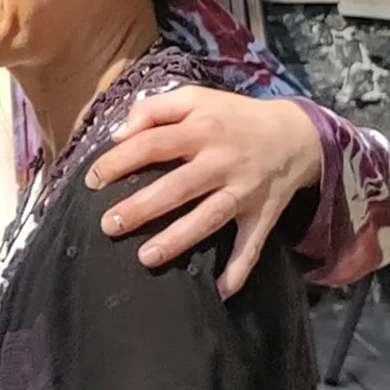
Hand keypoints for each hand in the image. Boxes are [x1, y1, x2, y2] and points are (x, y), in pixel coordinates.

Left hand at [82, 86, 322, 296]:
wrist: (297, 134)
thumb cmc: (233, 117)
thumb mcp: (196, 98)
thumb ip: (155, 109)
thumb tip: (119, 134)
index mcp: (202, 129)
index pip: (152, 144)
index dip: (119, 161)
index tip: (92, 181)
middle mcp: (222, 161)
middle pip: (178, 186)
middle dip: (142, 208)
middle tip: (109, 226)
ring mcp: (244, 191)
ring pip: (209, 218)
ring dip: (179, 239)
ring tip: (146, 258)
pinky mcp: (262, 215)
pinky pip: (251, 246)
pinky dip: (238, 270)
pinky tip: (220, 291)